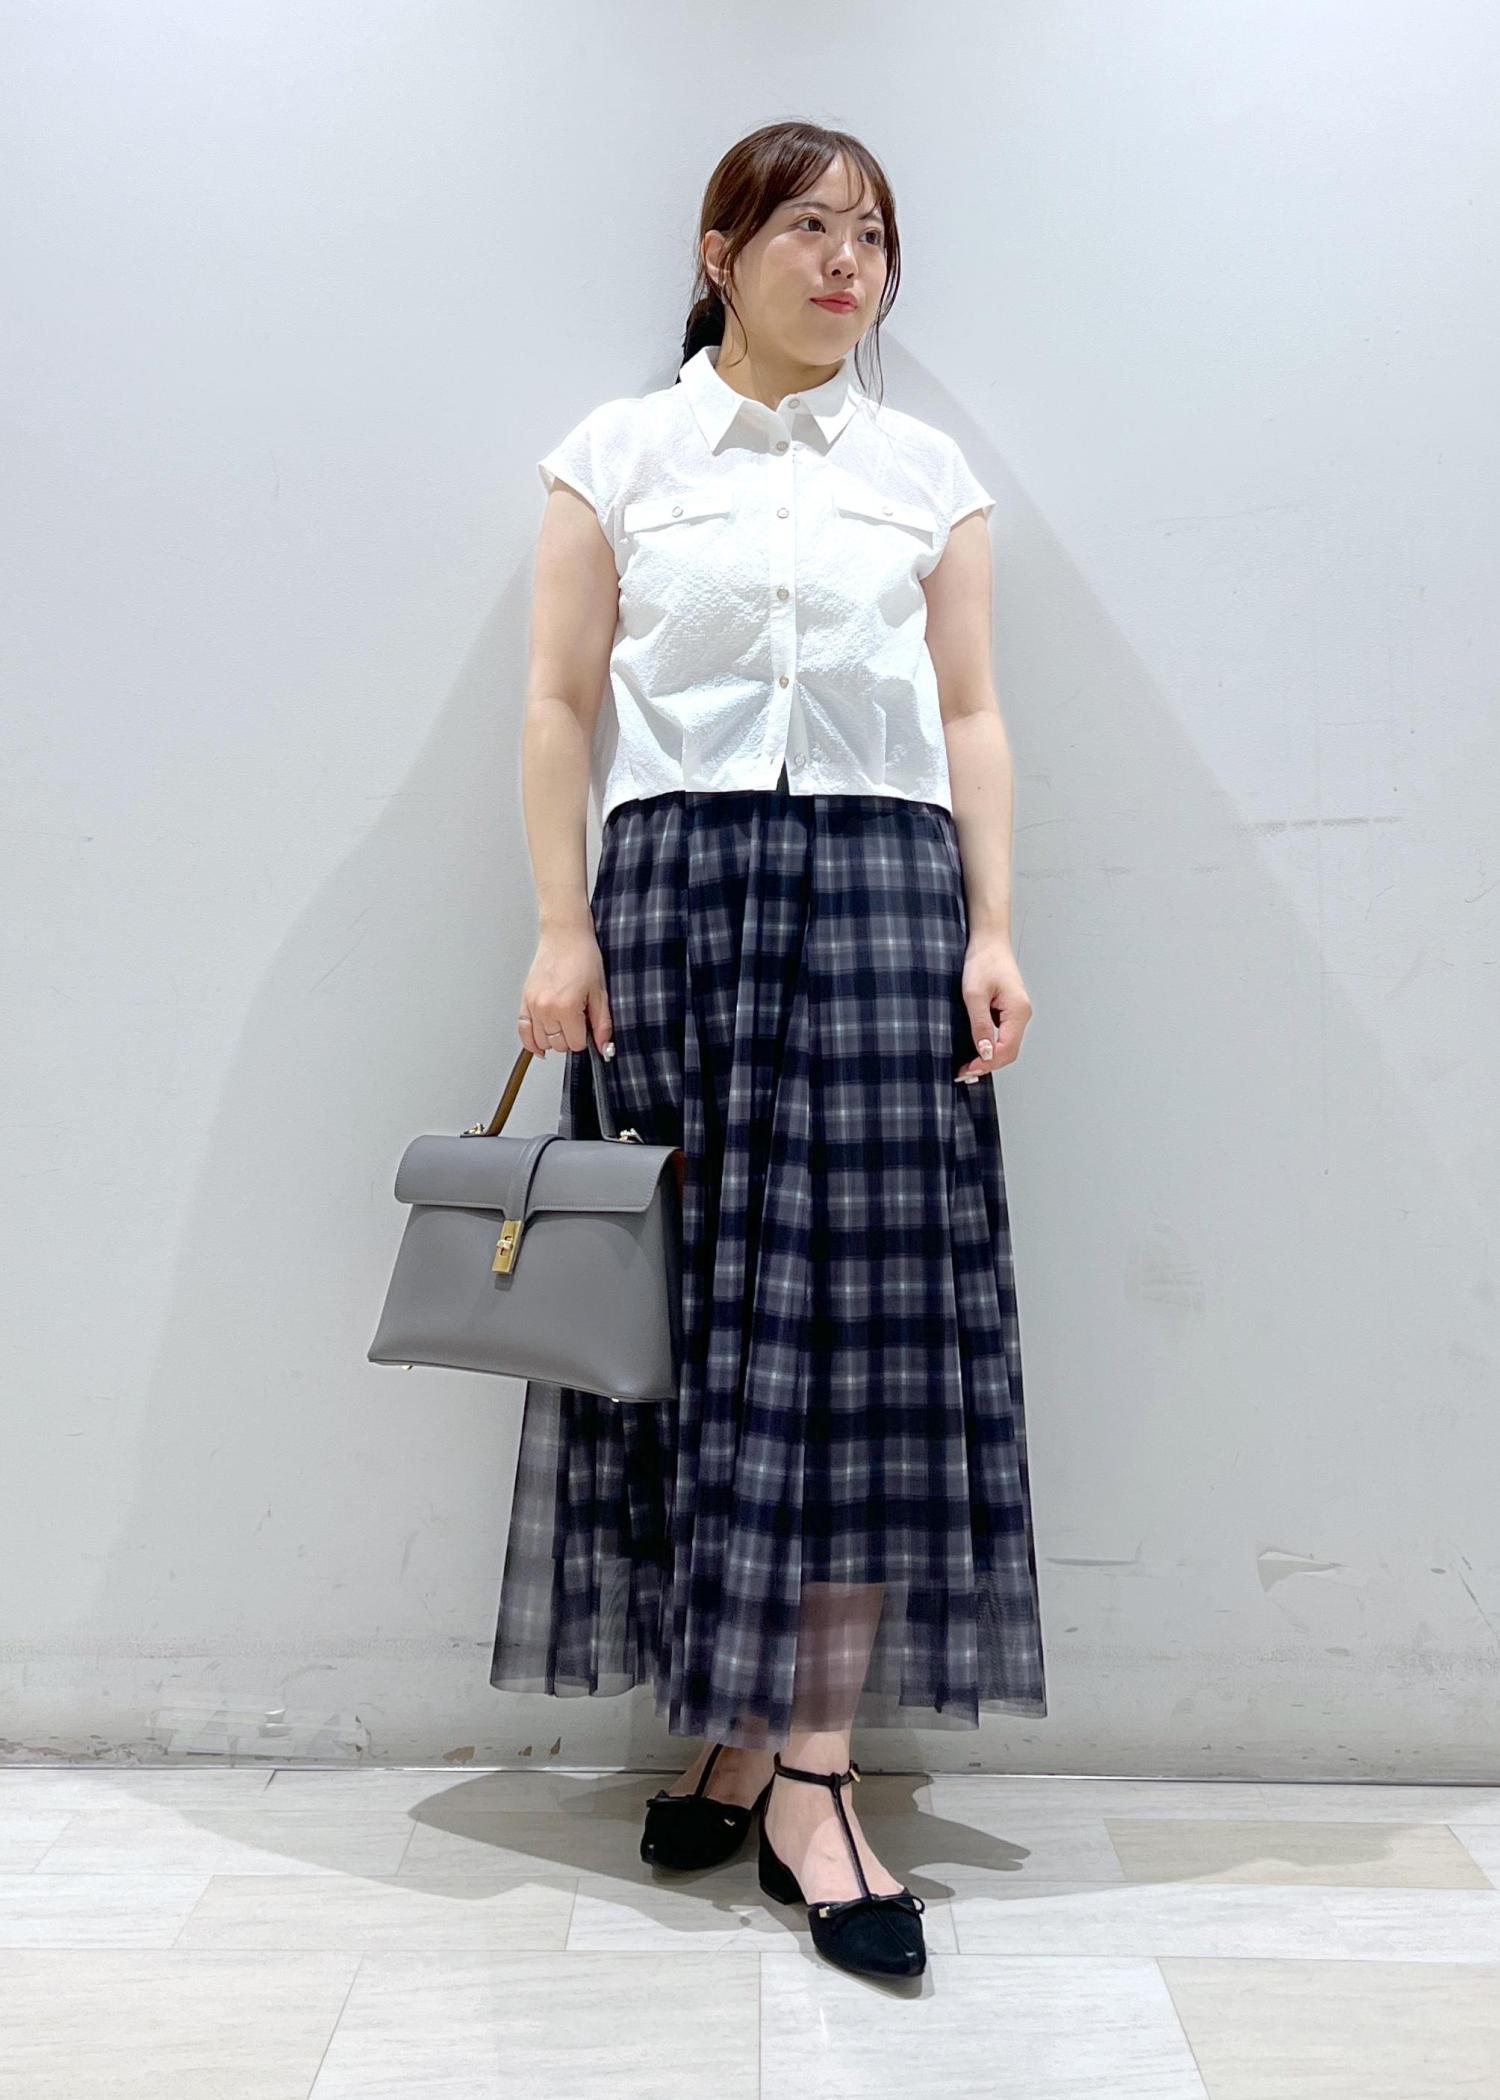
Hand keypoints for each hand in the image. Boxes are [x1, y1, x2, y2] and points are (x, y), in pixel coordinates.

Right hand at [518, 924, 613, 1058]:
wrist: (564, 936)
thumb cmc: (583, 957)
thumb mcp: (600, 992)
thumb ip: (602, 1024)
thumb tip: (605, 1049)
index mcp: (567, 1007)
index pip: (576, 1044)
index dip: (585, 1038)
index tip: (587, 1026)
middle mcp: (546, 1008)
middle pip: (558, 1045)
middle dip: (570, 1038)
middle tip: (577, 1022)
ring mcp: (533, 1005)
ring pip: (541, 1041)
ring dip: (553, 1039)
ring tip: (563, 1024)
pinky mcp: (524, 1000)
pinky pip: (522, 1031)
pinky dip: (530, 1042)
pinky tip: (539, 1046)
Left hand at [956, 934, 1031, 1079]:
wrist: (988, 940)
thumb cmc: (983, 960)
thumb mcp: (974, 994)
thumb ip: (981, 1025)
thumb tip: (985, 1053)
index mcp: (1018, 1011)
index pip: (1006, 1049)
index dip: (987, 1064)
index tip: (967, 1070)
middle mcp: (1022, 1014)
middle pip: (1009, 1051)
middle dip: (988, 1064)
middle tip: (964, 1073)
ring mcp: (1017, 1012)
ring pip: (1006, 1045)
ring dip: (988, 1057)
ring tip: (967, 1065)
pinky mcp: (1009, 1010)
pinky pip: (1003, 1034)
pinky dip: (990, 1045)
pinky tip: (975, 1048)